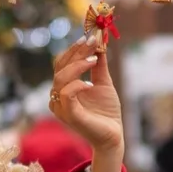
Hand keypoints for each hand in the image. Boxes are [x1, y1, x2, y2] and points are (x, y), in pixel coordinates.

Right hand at [50, 36, 123, 153]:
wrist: (113, 134)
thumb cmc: (106, 111)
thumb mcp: (103, 82)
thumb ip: (98, 65)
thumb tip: (99, 44)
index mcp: (64, 87)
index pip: (62, 63)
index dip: (73, 49)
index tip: (88, 38)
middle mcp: (58, 96)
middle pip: (60, 67)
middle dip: (75, 52)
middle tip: (91, 42)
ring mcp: (62, 107)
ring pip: (60, 79)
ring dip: (77, 66)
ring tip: (94, 60)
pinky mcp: (69, 116)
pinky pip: (67, 95)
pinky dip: (78, 85)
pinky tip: (90, 84)